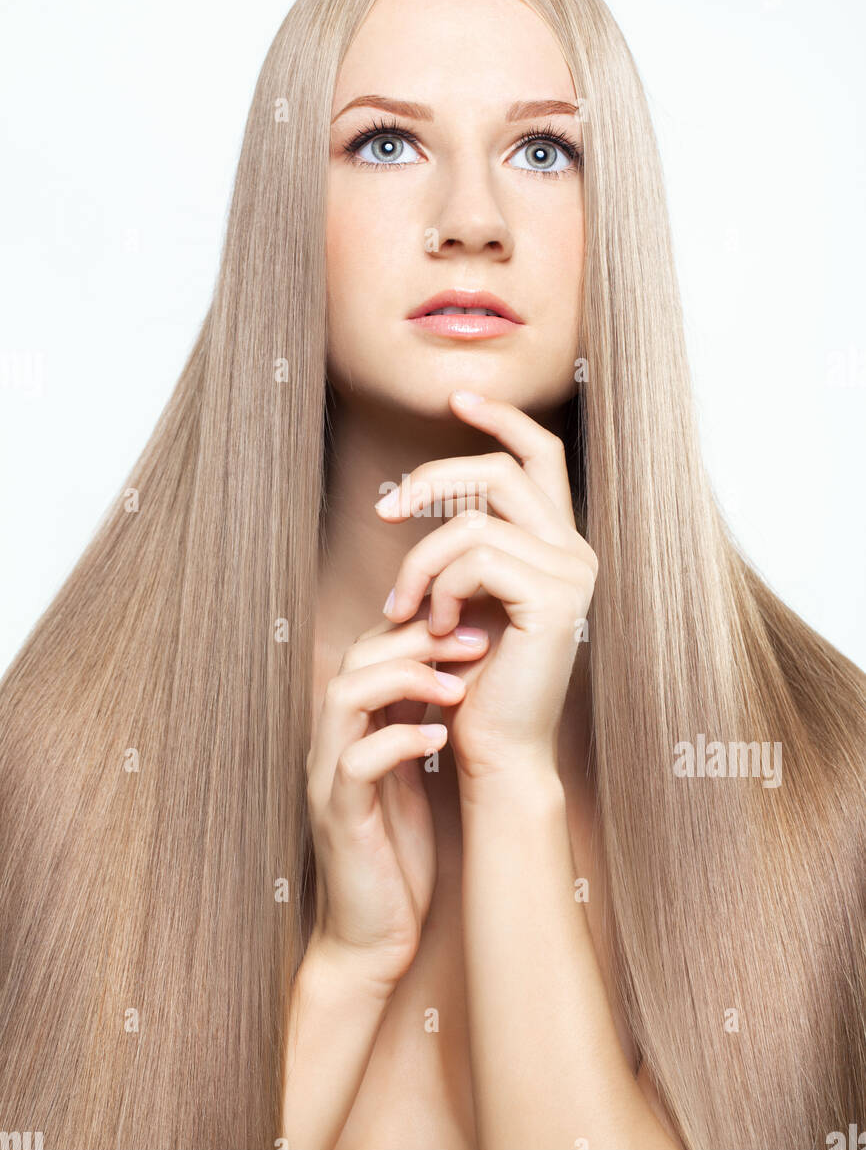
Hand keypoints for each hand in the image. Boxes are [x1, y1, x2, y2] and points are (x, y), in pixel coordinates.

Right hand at [305, 615, 489, 990]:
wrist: (371, 939)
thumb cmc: (399, 859)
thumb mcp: (413, 779)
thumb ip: (418, 727)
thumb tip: (463, 677)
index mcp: (352, 732)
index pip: (371, 650)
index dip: (420, 630)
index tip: (477, 628)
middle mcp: (332, 745)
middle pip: (354, 658)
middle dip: (417, 640)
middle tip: (475, 643)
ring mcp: (328, 780)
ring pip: (345, 697)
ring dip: (405, 679)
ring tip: (459, 688)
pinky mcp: (338, 818)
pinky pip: (356, 762)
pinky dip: (398, 740)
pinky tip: (440, 739)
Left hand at [376, 391, 597, 799]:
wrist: (496, 750)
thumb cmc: (472, 680)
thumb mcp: (462, 598)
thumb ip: (460, 546)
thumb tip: (416, 494)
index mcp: (558, 545)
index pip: (540, 456)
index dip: (502, 419)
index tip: (458, 399)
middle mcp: (575, 550)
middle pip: (500, 470)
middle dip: (432, 479)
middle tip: (384, 510)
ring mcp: (572, 572)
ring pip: (472, 520)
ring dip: (420, 562)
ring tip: (406, 612)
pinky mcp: (555, 597)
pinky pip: (474, 557)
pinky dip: (437, 588)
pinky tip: (433, 629)